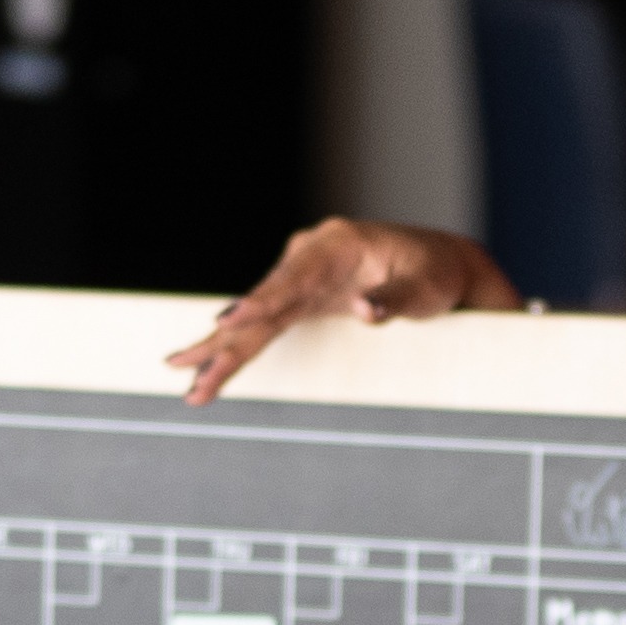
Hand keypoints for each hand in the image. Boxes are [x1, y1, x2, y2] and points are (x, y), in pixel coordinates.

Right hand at [161, 220, 521, 403]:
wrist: (440, 263)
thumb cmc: (435, 272)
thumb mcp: (424, 288)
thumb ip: (392, 300)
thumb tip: (365, 311)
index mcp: (336, 245)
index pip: (292, 279)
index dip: (260, 302)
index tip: (230, 320)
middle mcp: (310, 257)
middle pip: (261, 302)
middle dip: (224, 340)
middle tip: (185, 368)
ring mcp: (303, 277)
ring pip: (256, 318)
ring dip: (222, 350)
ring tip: (188, 379)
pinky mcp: (303, 298)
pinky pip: (266, 325)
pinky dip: (241, 347)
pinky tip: (213, 367)